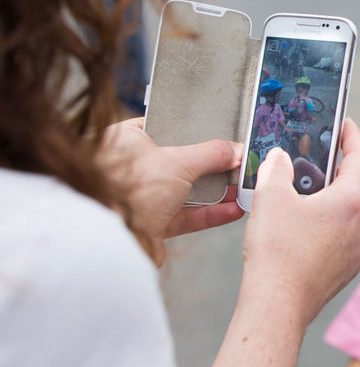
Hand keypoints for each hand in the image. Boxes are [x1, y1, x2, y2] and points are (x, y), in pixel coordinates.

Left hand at [99, 118, 244, 265]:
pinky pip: (188, 215)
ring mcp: (142, 198)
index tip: (218, 134)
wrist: (111, 238)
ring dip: (216, 191)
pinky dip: (211, 212)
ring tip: (242, 187)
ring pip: (187, 191)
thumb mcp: (178, 161)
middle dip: (211, 165)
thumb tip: (236, 150)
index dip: (192, 131)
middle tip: (237, 163)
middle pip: (181, 161)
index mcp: (125, 140)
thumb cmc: (126, 189)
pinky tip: (233, 209)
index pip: (163, 127)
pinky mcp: (153, 224)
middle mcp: (131, 168)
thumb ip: (212, 153)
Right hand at [242, 118, 359, 326]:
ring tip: (316, 192)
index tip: (344, 125)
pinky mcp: (348, 268)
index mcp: (352, 201)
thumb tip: (278, 157)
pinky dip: (341, 222)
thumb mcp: (270, 197)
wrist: (278, 305)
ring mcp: (359, 249)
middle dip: (350, 168)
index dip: (353, 136)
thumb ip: (276, 169)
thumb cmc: (277, 252)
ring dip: (346, 197)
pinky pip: (352, 235)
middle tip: (325, 160)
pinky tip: (313, 224)